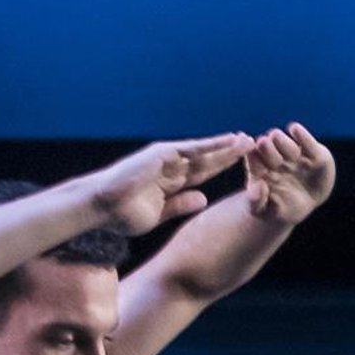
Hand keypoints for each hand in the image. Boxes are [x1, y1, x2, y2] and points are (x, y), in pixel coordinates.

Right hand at [89, 133, 251, 235]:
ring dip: (226, 147)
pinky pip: (193, 149)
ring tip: (248, 140)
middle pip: (207, 161)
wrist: (103, 207)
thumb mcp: (160, 213)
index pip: (202, 174)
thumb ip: (181, 205)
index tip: (241, 166)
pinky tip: (229, 140)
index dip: (221, 168)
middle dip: (229, 155)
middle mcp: (171, 167)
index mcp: (170, 183)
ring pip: (204, 152)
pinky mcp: (163, 154)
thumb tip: (204, 199)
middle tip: (252, 146)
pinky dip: (212, 144)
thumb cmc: (123, 214)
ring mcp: (167, 159)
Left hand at [244, 122, 335, 222]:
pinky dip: (301, 135)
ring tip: (284, 147)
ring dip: (282, 142)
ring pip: (282, 141)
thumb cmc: (277, 208)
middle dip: (266, 147)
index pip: (252, 160)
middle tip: (263, 143)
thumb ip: (257, 201)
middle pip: (265, 146)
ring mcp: (290, 152)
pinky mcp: (312, 151)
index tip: (252, 157)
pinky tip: (294, 129)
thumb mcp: (264, 211)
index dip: (253, 158)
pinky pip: (305, 140)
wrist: (301, 206)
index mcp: (256, 167)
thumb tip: (258, 185)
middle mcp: (271, 156)